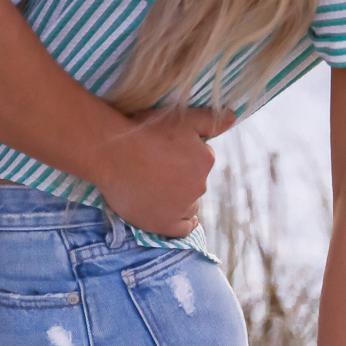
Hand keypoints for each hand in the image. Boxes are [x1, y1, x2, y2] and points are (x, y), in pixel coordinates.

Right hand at [93, 106, 233, 235]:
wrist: (112, 152)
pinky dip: (181, 224)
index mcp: (205, 160)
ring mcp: (182, 207)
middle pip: (195, 183)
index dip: (185, 155)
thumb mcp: (181, 118)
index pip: (201, 160)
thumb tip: (233, 117)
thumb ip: (209, 121)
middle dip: (182, 177)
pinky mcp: (163, 224)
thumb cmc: (144, 130)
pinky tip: (176, 219)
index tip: (168, 152)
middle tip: (157, 168)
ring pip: (189, 204)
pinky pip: (181, 228)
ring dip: (179, 198)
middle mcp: (199, 186)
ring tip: (157, 189)